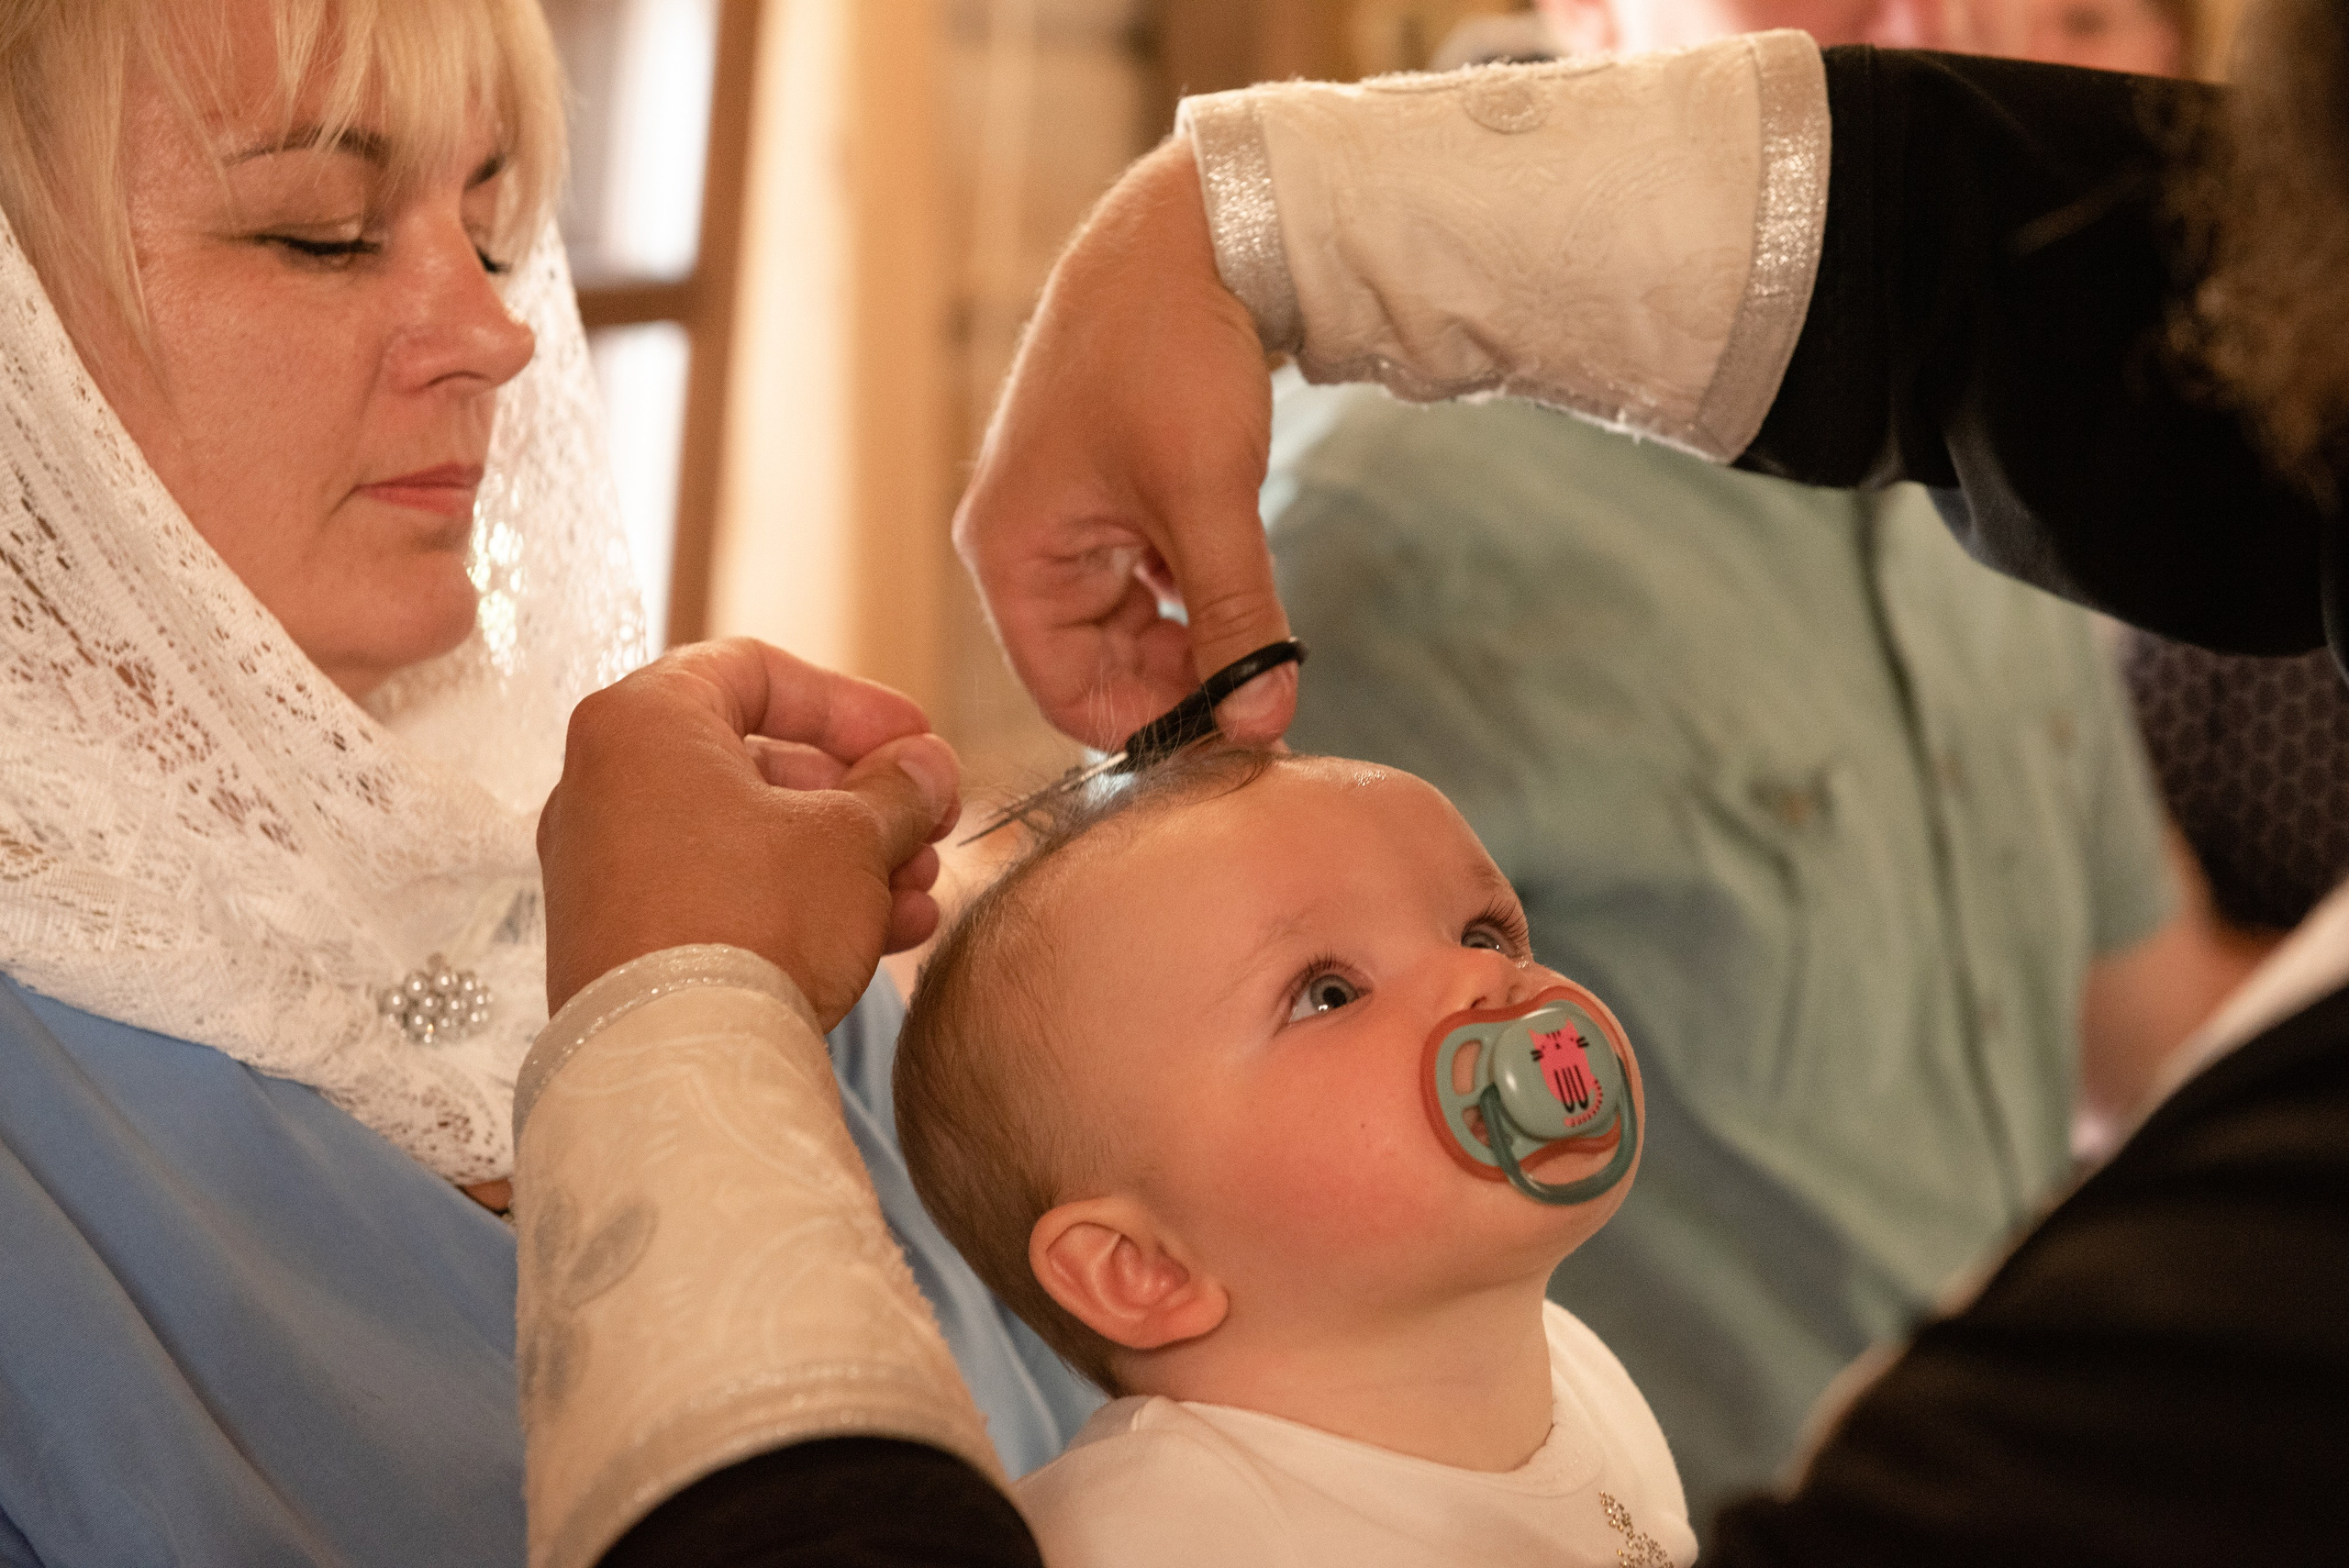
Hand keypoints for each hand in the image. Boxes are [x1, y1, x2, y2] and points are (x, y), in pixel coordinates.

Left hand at [537, 639, 960, 1028]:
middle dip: (861, 795)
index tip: (918, 740)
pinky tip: (884, 934)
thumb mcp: (852, 837)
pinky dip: (799, 902)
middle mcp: (605, 785)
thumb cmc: (753, 922)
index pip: (756, 672)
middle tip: (928, 824)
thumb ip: (898, 787)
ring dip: (846, 856)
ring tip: (919, 890)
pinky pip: (723, 894)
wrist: (677, 1068)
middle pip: (758, 761)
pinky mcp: (621, 940)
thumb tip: (926, 768)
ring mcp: (606, 867)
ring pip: (750, 836)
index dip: (853, 703)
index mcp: (643, 722)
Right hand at [953, 138, 1298, 750]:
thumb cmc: (1172, 352)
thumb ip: (1236, 620)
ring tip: (1262, 642)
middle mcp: (1024, 542)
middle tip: (1267, 696)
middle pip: (1097, 665)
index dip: (1150, 728)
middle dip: (1179, 685)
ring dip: (1193, 642)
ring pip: (1129, 626)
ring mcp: (1065, 517)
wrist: (1191, 230)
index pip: (1065, 694)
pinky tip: (1242, 592)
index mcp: (1012, 552)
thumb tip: (1262, 724)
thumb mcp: (1209, 498)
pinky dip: (1193, 597)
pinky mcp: (1107, 494)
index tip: (1237, 734)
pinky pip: (1145, 579)